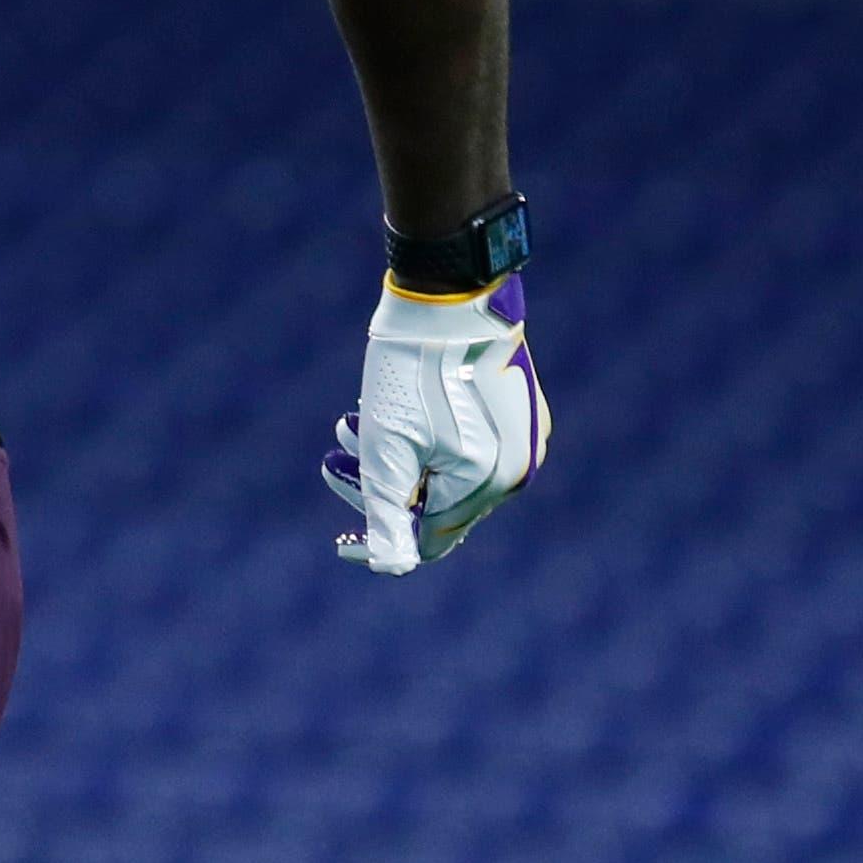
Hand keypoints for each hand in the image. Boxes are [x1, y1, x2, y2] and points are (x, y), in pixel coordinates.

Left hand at [323, 274, 545, 573]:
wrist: (450, 294)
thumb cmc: (412, 370)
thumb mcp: (386, 445)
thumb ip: (387, 512)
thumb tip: (389, 567)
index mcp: (490, 483)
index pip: (432, 539)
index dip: (383, 542)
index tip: (342, 543)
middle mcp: (520, 468)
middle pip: (439, 504)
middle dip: (382, 487)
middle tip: (336, 458)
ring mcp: (527, 438)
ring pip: (450, 472)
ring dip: (398, 459)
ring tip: (350, 425)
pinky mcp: (522, 411)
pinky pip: (471, 444)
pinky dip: (428, 439)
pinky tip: (392, 410)